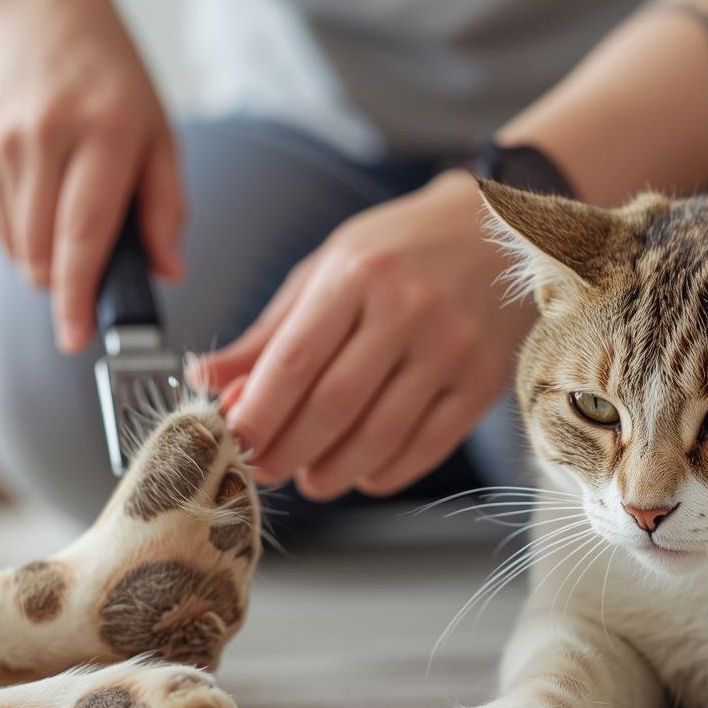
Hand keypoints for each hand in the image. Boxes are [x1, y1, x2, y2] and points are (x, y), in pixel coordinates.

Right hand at [0, 0, 184, 351]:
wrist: (35, 11)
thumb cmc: (108, 77)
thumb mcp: (158, 131)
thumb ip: (167, 206)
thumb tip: (167, 273)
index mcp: (105, 132)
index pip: (85, 234)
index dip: (79, 296)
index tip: (77, 338)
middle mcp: (45, 139)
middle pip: (43, 254)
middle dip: (65, 284)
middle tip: (89, 273)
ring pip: (17, 249)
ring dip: (43, 257)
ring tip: (66, 208)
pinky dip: (21, 232)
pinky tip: (39, 191)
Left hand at [193, 172, 533, 500]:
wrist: (502, 228)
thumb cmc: (403, 248)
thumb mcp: (329, 269)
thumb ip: (268, 332)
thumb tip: (205, 380)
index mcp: (357, 275)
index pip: (293, 361)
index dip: (257, 413)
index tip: (234, 440)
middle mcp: (407, 309)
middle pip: (333, 405)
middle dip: (288, 450)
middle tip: (265, 469)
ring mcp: (451, 347)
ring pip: (381, 433)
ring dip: (335, 470)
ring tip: (312, 479)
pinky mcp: (483, 379)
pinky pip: (429, 442)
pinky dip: (389, 470)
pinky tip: (364, 473)